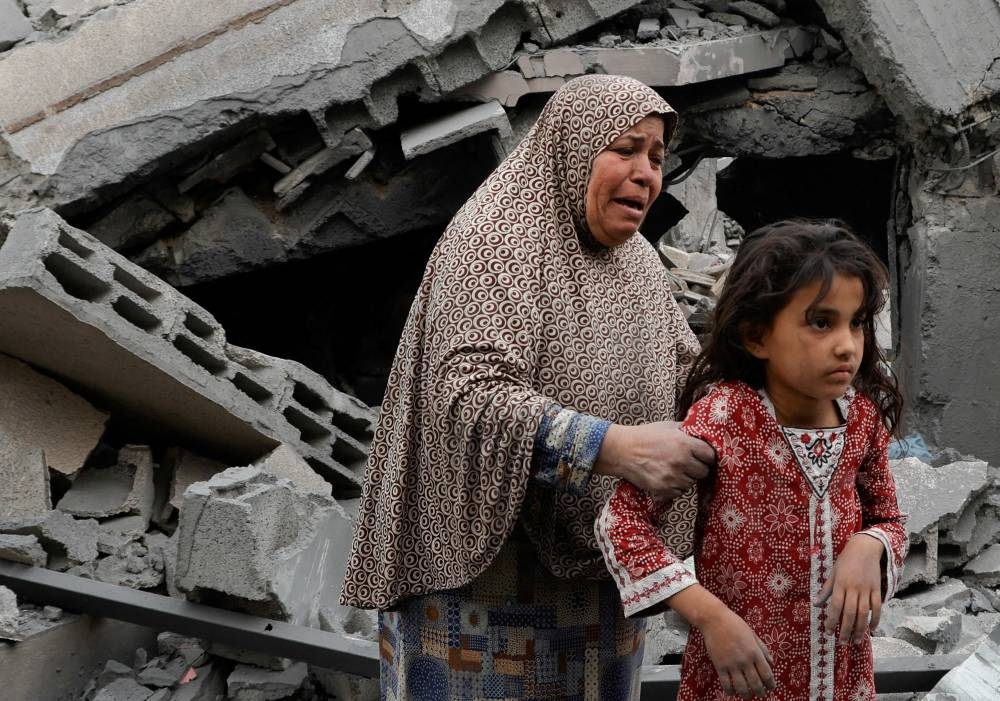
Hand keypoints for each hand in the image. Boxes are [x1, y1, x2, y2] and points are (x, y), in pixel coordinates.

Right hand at [594, 421, 713, 498]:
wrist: (622, 451)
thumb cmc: (644, 436)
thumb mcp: (668, 426)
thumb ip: (687, 430)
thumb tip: (703, 434)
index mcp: (685, 444)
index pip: (711, 456)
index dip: (706, 456)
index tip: (701, 455)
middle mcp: (681, 461)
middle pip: (703, 472)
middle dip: (697, 467)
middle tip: (686, 462)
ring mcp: (672, 477)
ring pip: (691, 483)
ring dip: (685, 477)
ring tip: (672, 468)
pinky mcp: (664, 489)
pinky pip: (680, 492)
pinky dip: (675, 486)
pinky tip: (665, 476)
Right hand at [700, 606, 775, 697]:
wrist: (715, 620)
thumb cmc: (735, 624)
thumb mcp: (753, 635)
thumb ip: (763, 649)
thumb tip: (772, 663)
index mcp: (755, 652)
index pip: (766, 674)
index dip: (770, 684)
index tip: (771, 688)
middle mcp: (745, 660)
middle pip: (756, 683)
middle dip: (760, 692)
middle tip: (761, 695)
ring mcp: (732, 664)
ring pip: (741, 686)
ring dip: (746, 694)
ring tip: (747, 696)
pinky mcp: (719, 665)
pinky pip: (725, 683)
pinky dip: (729, 691)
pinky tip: (731, 693)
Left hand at [816, 534, 884, 644]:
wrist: (864, 548)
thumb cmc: (845, 561)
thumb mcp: (833, 573)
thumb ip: (826, 590)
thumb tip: (816, 605)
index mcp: (840, 584)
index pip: (835, 606)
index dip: (832, 621)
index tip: (828, 632)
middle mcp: (853, 588)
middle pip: (849, 613)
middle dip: (845, 630)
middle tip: (842, 642)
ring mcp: (866, 590)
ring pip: (863, 613)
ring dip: (860, 629)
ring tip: (856, 641)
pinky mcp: (877, 590)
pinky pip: (877, 607)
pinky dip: (875, 619)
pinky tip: (872, 630)